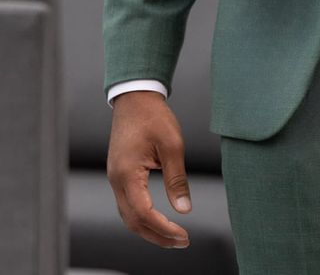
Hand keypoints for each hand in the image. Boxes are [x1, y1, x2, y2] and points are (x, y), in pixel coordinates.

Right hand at [107, 90, 190, 248]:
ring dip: (149, 229)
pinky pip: (127, 204)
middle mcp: (116, 180)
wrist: (135, 97)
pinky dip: (142, 217)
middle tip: (181, 242)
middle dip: (156, 236)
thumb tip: (184, 210)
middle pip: (132, 221)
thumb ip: (177, 179)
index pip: (143, 214)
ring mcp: (115, 178)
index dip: (163, 229)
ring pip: (128, 215)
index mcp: (127, 174)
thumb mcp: (172, 145)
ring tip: (172, 235)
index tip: (183, 235)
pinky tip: (157, 219)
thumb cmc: (153, 116)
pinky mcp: (119, 174)